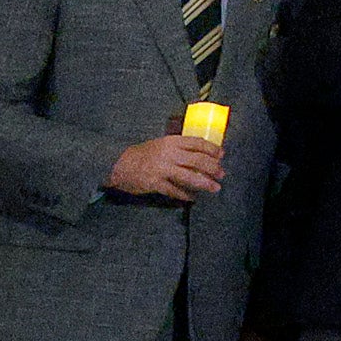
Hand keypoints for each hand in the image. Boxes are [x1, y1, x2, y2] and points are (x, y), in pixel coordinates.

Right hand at [107, 132, 226, 202]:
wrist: (118, 163)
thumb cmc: (142, 154)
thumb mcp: (161, 145)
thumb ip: (178, 148)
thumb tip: (200, 155)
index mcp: (171, 142)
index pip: (197, 143)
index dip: (211, 149)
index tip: (221, 155)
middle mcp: (168, 154)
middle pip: (197, 160)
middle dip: (213, 168)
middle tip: (222, 173)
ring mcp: (161, 169)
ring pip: (189, 177)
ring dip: (205, 183)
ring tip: (215, 188)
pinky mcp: (155, 183)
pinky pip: (174, 190)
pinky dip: (185, 195)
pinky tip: (193, 198)